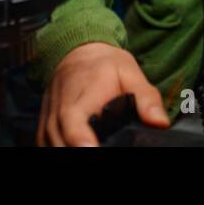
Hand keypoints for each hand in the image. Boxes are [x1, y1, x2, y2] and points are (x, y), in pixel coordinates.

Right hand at [36, 42, 169, 146]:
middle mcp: (58, 114)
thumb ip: (146, 99)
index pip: (74, 126)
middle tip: (99, 148)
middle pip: (60, 143)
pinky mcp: (43, 129)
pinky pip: (45, 145)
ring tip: (92, 147)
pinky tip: (78, 147)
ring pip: (50, 146)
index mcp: (80, 100)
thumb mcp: (130, 73)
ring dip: (67, 152)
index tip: (91, 149)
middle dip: (76, 150)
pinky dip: (57, 149)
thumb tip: (160, 122)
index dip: (81, 140)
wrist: (76, 52)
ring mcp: (48, 123)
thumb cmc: (104, 65)